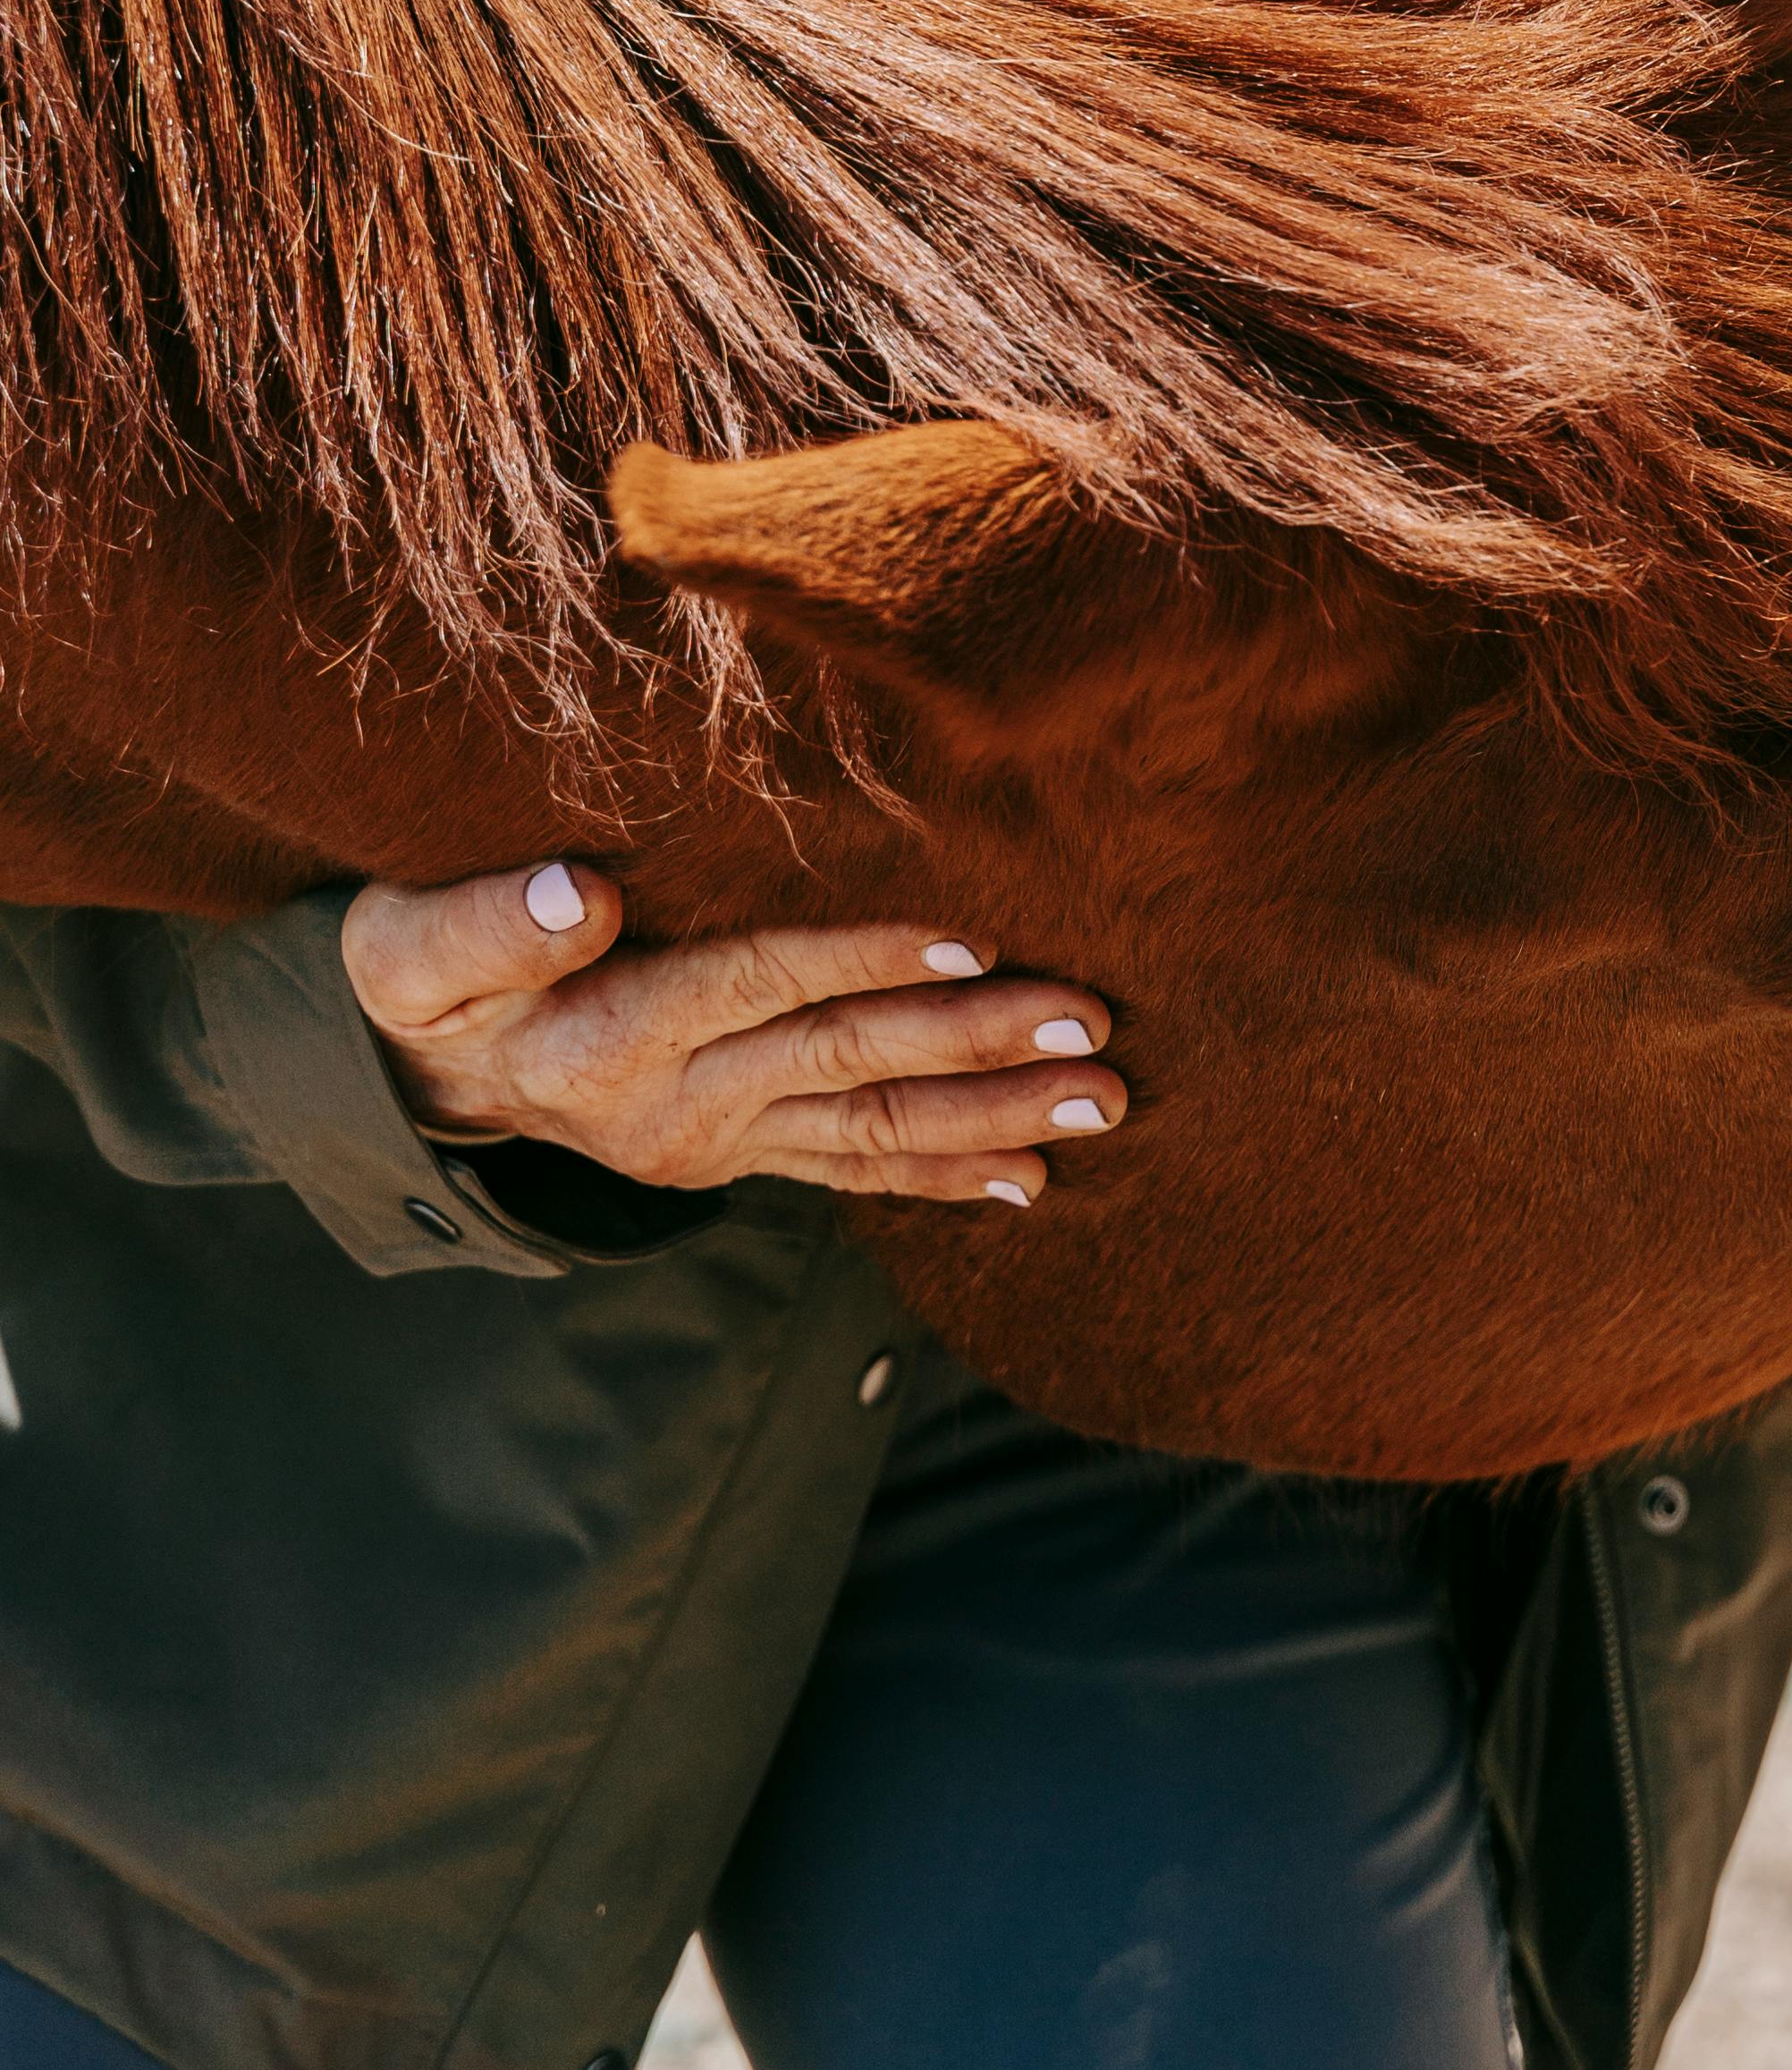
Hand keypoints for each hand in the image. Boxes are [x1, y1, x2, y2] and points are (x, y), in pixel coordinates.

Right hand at [341, 859, 1122, 1207]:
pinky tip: (1033, 1175)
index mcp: (610, 1038)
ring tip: (1102, 1101)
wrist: (412, 1079)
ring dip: (994, 1116)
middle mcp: (675, 1103)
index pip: (762, 982)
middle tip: (1091, 1028)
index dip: (863, 957)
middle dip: (977, 1045)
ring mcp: (717, 1142)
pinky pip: (852, 1174)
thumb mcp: (411, 947)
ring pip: (874, 1130)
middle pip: (848, 1062)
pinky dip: (944, 1176)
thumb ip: (489, 923)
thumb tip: (578, 893)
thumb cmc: (418, 978)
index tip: (971, 936)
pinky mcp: (738, 1159)